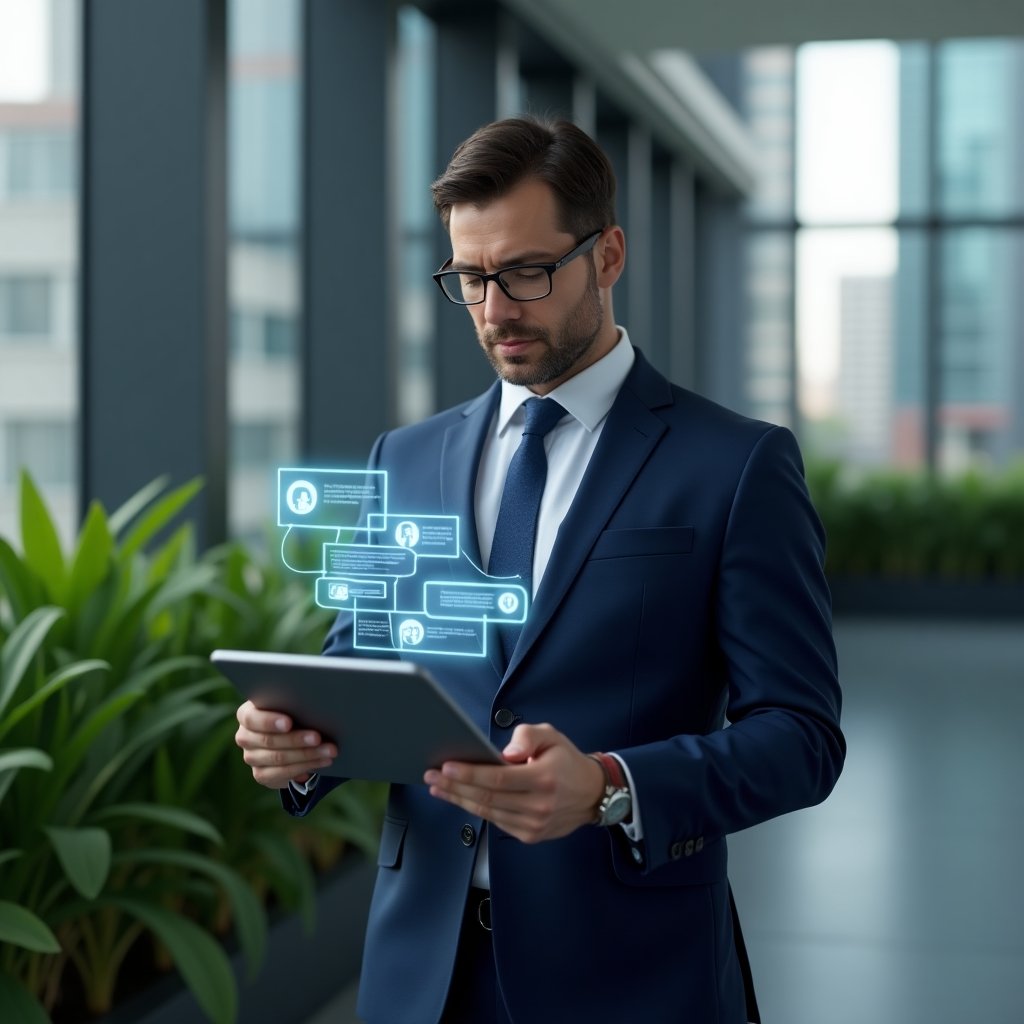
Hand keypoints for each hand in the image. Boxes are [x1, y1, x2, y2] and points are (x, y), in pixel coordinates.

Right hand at [234, 700, 336, 789]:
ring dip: (307, 755)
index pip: (251, 718)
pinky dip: (306, 766)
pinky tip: (323, 761)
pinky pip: (283, 773)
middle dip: (297, 739)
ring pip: (279, 758)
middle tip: (318, 738)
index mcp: (246, 715)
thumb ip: (292, 702)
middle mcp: (244, 737)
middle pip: (269, 741)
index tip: (289, 723)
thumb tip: (315, 701)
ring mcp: (251, 757)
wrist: (287, 737)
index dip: (269, 721)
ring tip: (329, 750)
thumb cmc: (291, 712)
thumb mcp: (288, 705)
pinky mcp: (261, 774)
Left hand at [423, 723, 605, 843]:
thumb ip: (527, 737)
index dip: (469, 774)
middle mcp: (538, 806)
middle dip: (455, 787)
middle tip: (432, 776)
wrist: (592, 794)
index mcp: (543, 779)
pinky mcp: (529, 835)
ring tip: (438, 787)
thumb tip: (506, 753)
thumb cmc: (567, 761)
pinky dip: (475, 809)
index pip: (498, 779)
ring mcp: (533, 825)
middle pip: (487, 798)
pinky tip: (460, 799)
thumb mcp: (552, 736)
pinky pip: (496, 821)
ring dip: (459, 800)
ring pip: (488, 812)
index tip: (447, 767)